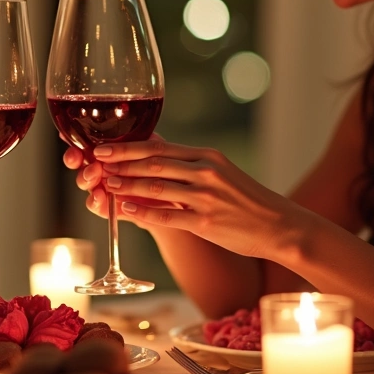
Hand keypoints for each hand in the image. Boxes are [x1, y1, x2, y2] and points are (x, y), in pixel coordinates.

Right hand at [61, 135, 171, 222]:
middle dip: (75, 159)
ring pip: (84, 182)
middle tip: (83, 158)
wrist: (174, 198)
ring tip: (95, 176)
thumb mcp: (151, 148)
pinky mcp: (108, 207)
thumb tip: (124, 122)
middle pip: (77, 162)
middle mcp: (100, 167)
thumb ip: (136, 138)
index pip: (83, 142)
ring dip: (86, 178)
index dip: (72, 140)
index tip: (66, 136)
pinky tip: (100, 197)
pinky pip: (95, 204)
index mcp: (107, 150)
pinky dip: (95, 201)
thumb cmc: (161, 169)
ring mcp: (102, 187)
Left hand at [85, 140, 298, 259]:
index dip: (127, 148)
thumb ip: (191, 167)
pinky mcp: (206, 222)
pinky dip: (142, 212)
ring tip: (103, 186)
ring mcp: (206, 197)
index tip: (104, 148)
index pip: (160, 147)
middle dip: (119, 163)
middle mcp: (205, 172)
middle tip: (94, 163)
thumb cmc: (246, 201)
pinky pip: (166, 215)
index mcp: (207, 156)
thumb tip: (155, 162)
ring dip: (126, 187)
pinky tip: (123, 211)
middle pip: (153, 163)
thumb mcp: (221, 173)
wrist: (279, 226)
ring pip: (156, 188)